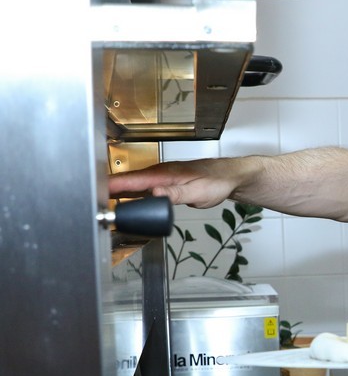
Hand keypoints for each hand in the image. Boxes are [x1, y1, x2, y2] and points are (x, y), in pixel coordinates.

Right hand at [108, 158, 242, 208]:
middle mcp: (159, 173)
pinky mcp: (165, 183)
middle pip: (128, 182)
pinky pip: (142, 188)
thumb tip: (154, 193)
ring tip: (98, 202)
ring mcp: (161, 177)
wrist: (230, 176)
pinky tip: (124, 201)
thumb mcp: (198, 192)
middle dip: (108, 189)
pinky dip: (130, 193)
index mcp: (164, 174)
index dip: (113, 185)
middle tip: (89, 200)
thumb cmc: (217, 182)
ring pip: (134, 185)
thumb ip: (175, 194)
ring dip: (117, 191)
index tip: (95, 190)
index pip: (133, 179)